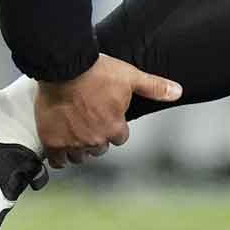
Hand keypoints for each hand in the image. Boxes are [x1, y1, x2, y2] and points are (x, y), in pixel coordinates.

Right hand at [35, 54, 181, 167]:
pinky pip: (57, 160)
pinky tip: (60, 148)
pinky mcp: (52, 141)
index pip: (119, 138)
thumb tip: (177, 91)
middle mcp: (94, 140)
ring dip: (79, 148)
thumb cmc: (97, 71)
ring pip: (79, 156)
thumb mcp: (131, 77)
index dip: (114, 126)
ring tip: (75, 132)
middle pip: (99, 148)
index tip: (107, 116)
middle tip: (89, 121)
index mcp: (114, 128)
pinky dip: (59, 156)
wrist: (64, 68)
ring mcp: (72, 142)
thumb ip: (154, 87)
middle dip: (97, 137)